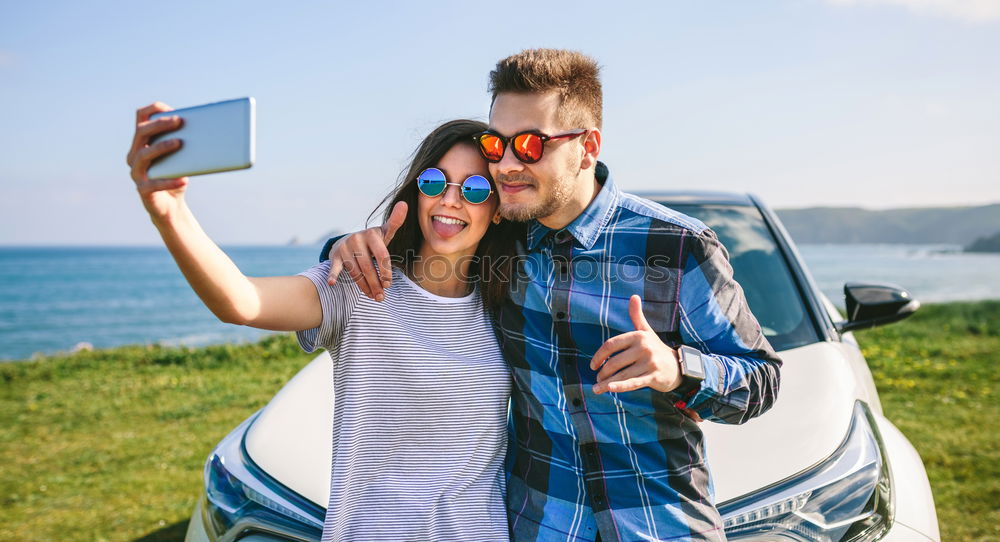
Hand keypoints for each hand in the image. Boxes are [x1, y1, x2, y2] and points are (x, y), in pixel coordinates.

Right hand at [126, 102, 186, 219]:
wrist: (171, 207)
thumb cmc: (175, 177)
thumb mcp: (180, 158)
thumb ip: (183, 143)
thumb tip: (202, 129)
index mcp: (141, 144)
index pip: (140, 119)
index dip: (152, 110)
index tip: (169, 108)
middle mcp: (134, 156)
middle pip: (141, 133)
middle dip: (160, 124)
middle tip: (179, 121)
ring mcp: (136, 173)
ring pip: (144, 155)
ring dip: (161, 146)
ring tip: (179, 143)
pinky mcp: (143, 191)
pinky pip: (153, 184)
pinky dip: (169, 181)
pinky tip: (183, 179)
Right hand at [327, 201, 406, 300]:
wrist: (350, 240)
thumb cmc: (373, 241)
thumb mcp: (384, 232)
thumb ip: (395, 222)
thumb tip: (404, 203)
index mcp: (372, 233)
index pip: (382, 255)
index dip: (385, 271)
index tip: (388, 285)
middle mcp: (357, 238)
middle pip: (368, 266)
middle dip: (376, 283)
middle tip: (382, 297)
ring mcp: (345, 247)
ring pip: (355, 271)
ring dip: (364, 287)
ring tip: (373, 297)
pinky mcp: (335, 255)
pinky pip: (335, 266)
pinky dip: (333, 275)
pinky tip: (332, 283)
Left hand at [590, 295, 682, 394]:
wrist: (678, 366)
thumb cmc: (656, 348)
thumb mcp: (646, 331)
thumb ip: (637, 315)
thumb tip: (634, 296)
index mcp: (638, 336)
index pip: (611, 345)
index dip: (599, 355)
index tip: (593, 365)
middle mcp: (644, 347)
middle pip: (614, 361)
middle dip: (603, 372)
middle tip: (598, 378)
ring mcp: (649, 362)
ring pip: (622, 374)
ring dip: (606, 383)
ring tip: (597, 388)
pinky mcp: (654, 376)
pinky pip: (633, 383)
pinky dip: (620, 387)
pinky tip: (609, 389)